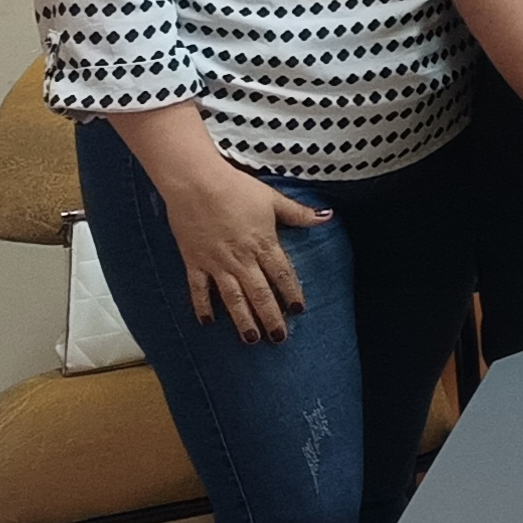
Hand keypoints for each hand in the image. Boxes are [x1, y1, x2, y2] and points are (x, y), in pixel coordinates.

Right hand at [159, 163, 332, 342]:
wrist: (195, 183)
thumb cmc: (236, 188)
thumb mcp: (272, 199)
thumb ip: (299, 213)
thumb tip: (328, 216)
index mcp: (263, 243)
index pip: (282, 274)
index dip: (292, 293)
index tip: (299, 311)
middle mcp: (241, 258)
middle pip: (259, 293)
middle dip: (270, 317)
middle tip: (278, 338)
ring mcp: (216, 262)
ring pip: (232, 298)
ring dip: (242, 319)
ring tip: (251, 339)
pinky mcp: (194, 262)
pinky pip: (198, 289)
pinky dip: (202, 307)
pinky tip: (207, 322)